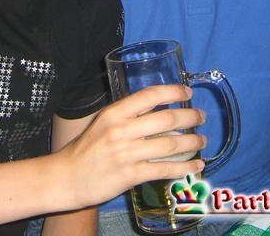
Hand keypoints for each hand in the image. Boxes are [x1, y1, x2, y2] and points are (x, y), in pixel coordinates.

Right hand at [55, 85, 205, 207]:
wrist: (67, 177)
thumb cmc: (86, 148)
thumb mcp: (103, 122)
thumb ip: (127, 115)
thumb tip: (157, 107)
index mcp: (114, 113)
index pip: (149, 95)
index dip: (172, 91)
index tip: (187, 91)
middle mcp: (121, 130)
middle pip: (165, 119)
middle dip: (189, 116)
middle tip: (201, 117)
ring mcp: (127, 153)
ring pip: (169, 145)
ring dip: (192, 143)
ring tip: (202, 141)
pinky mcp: (130, 175)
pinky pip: (164, 169)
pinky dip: (185, 168)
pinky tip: (196, 166)